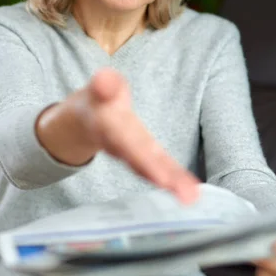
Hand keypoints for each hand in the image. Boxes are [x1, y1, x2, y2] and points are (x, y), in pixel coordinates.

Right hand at [73, 67, 199, 203]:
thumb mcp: (98, 88)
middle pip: (140, 161)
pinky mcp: (144, 155)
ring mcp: (133, 153)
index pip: (125, 141)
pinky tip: (190, 192)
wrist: (85, 118)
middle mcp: (120, 144)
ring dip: (170, 181)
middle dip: (160, 174)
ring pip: (151, 169)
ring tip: (190, 196)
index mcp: (108, 126)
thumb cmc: (97, 101)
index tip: (159, 176)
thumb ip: (104, 85)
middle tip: (183, 193)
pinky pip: (160, 169)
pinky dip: (174, 180)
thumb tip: (104, 79)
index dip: (141, 157)